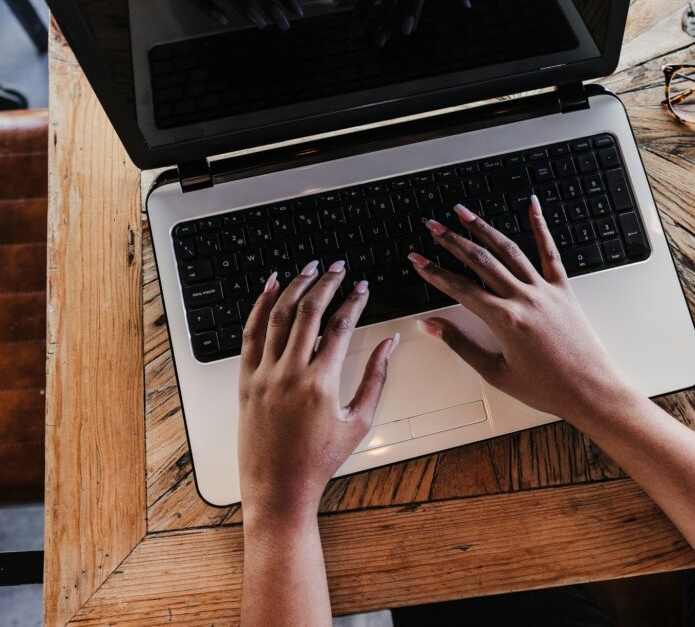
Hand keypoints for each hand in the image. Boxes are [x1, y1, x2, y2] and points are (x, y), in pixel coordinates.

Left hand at [238, 260, 397, 518]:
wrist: (279, 487)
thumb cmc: (319, 460)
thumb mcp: (359, 420)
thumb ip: (377, 377)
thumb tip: (390, 344)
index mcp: (321, 383)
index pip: (340, 326)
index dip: (354, 301)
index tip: (362, 287)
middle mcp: (289, 374)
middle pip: (309, 312)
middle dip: (326, 283)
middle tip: (338, 267)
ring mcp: (264, 375)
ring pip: (279, 316)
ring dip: (294, 286)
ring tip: (309, 268)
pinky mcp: (246, 380)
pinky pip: (251, 334)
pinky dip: (260, 306)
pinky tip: (270, 287)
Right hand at [407, 198, 632, 422]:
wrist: (591, 390)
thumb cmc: (547, 388)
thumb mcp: (497, 373)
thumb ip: (462, 345)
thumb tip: (433, 326)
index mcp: (505, 320)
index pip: (460, 289)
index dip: (435, 272)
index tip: (417, 260)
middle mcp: (524, 299)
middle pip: (481, 261)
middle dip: (453, 241)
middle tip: (433, 226)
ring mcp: (545, 290)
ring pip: (509, 251)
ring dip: (484, 229)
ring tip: (464, 213)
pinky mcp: (563, 290)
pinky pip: (550, 252)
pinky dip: (541, 227)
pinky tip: (532, 206)